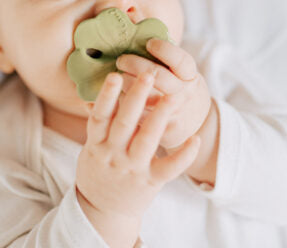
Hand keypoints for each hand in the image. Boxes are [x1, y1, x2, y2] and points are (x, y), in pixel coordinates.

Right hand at [76, 71, 200, 247]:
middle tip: (148, 74)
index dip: (106, 96)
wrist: (102, 211)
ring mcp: (132, 168)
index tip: (114, 75)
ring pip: (146, 140)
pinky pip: (169, 168)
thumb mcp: (90, 148)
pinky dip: (183, 155)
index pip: (99, 116)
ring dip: (159, 117)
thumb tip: (91, 93)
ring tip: (172, 97)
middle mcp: (113, 154)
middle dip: (136, 98)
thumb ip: (97, 124)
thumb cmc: (99, 170)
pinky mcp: (150, 182)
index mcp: (96, 144)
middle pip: (124, 123)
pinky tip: (195, 139)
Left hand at [116, 39, 211, 149]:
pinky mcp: (163, 131)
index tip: (149, 42)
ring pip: (147, 99)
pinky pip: (139, 118)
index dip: (166, 50)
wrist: (195, 125)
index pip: (182, 61)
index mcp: (190, 76)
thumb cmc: (179, 88)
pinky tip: (109, 99)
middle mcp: (185, 94)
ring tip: (115, 78)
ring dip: (127, 87)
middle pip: (160, 78)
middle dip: (137, 65)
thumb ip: (161, 52)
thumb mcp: (180, 72)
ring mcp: (175, 113)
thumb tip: (131, 16)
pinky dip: (122, 107)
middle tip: (121, 59)